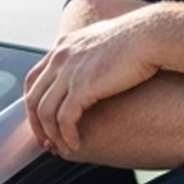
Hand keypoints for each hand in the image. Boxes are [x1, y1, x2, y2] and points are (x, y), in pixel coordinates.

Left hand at [24, 8, 161, 152]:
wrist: (150, 36)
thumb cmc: (139, 38)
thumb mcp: (104, 40)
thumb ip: (90, 52)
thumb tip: (94, 63)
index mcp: (64, 46)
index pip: (33, 78)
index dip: (34, 102)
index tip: (42, 119)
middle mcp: (60, 58)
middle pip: (33, 97)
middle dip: (36, 124)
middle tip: (46, 141)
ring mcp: (68, 72)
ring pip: (45, 112)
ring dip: (51, 134)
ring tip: (62, 147)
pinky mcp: (82, 87)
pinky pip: (64, 119)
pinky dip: (67, 135)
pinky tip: (75, 144)